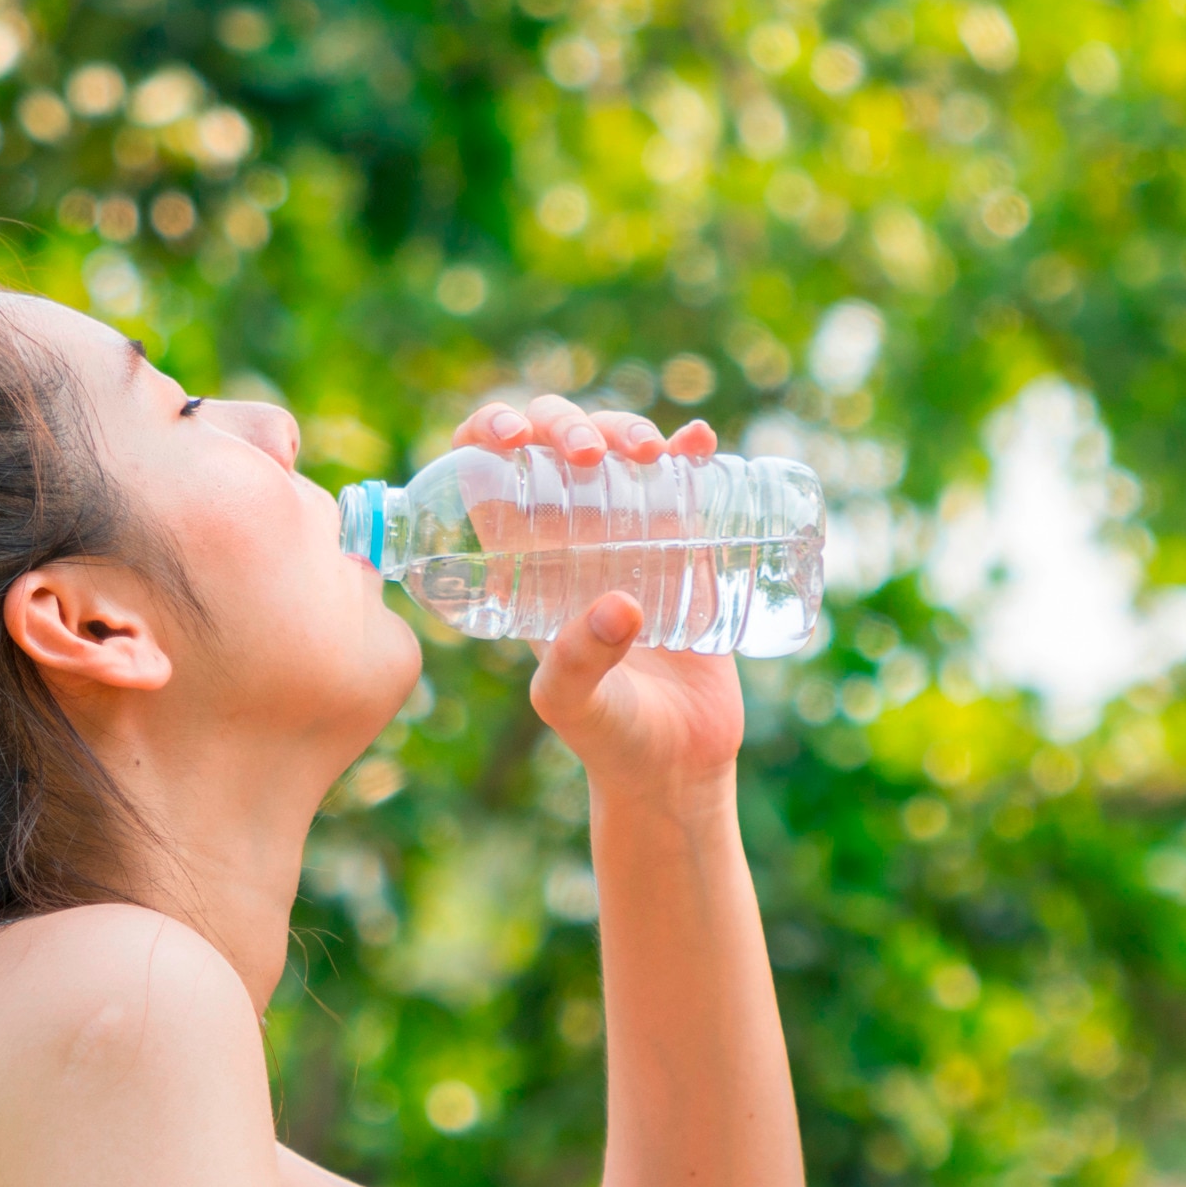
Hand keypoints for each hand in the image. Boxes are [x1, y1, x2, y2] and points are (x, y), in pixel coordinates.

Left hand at [449, 399, 744, 813]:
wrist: (678, 765)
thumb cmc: (609, 739)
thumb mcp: (573, 705)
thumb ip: (579, 663)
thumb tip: (620, 604)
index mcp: (520, 563)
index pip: (485, 474)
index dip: (485, 432)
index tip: (511, 437)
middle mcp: (568, 538)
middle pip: (553, 444)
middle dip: (565, 421)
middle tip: (590, 454)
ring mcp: (628, 535)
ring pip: (616, 448)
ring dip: (626, 427)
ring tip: (650, 453)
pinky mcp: (686, 545)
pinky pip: (684, 479)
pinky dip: (691, 449)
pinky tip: (700, 442)